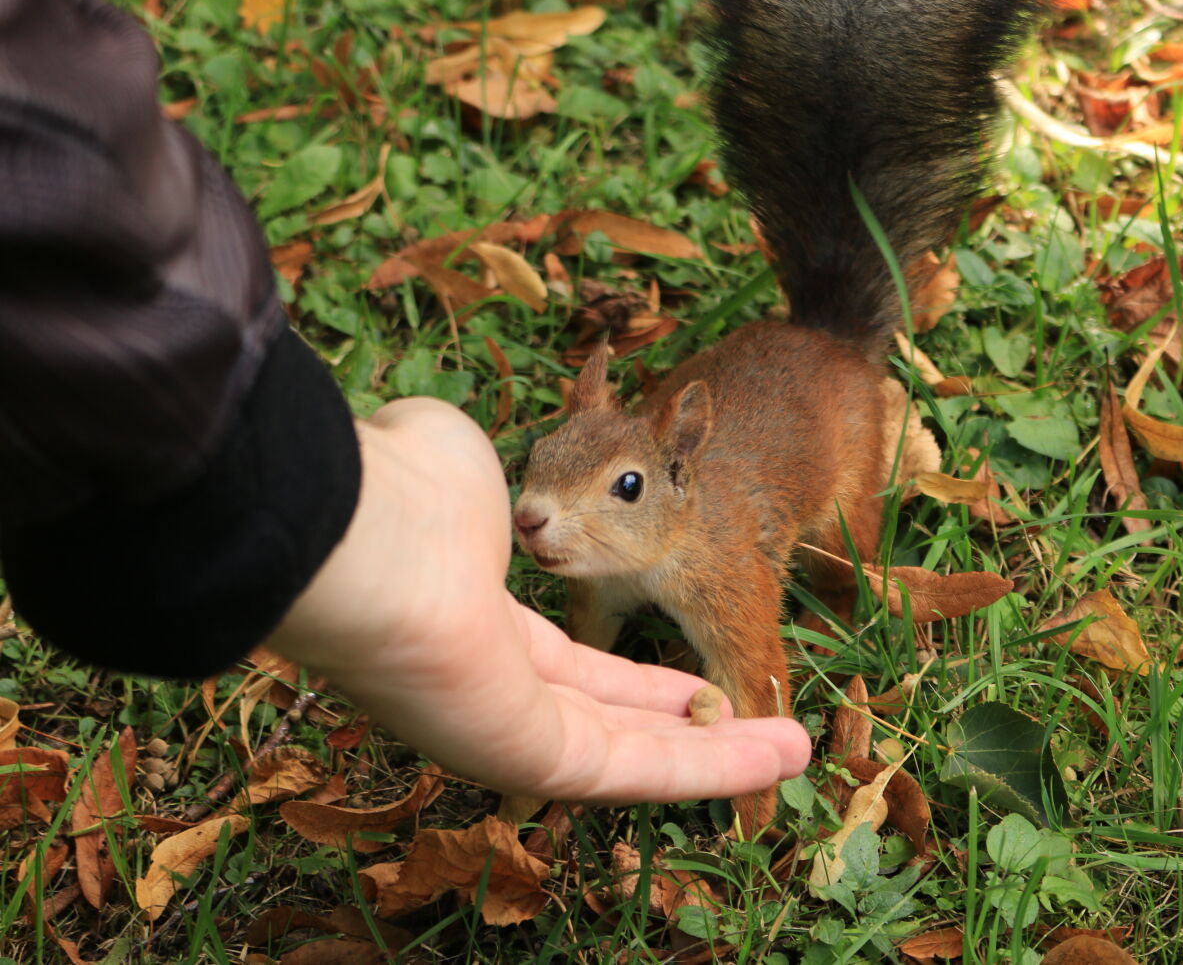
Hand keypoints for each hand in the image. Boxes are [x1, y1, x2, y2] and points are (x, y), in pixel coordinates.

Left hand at [268, 397, 811, 803]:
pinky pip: (636, 768)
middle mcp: (490, 685)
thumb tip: (477, 448)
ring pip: (633, 754)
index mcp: (475, 620)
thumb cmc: (401, 490)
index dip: (641, 677)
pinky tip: (782, 751)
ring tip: (797, 752)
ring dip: (721, 755)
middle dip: (690, 724)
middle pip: (609, 720)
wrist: (350, 532)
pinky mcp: (528, 757)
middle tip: (766, 726)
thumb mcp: (465, 459)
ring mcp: (507, 729)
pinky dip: (714, 764)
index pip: (569, 665)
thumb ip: (494, 473)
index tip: (694, 675)